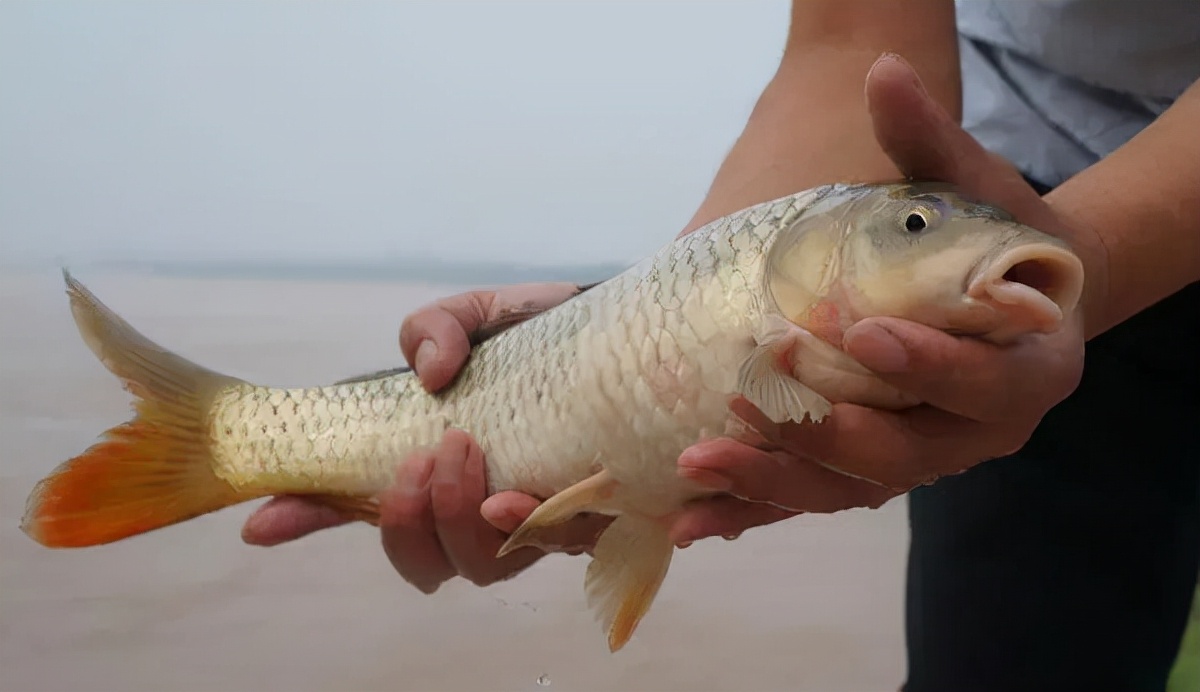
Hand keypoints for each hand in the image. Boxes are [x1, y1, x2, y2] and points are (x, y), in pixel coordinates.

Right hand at [240, 282, 603, 592]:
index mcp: (432, 465)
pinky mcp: (594, 516)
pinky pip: (559, 545)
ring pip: (484, 565)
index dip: (308, 519)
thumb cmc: (544, 333)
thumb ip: (435, 329)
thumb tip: (429, 372)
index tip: (264, 522)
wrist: (636, 333)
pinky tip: (525, 491)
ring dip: (461, 520)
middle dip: (407, 522)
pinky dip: (534, 524)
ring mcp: (533, 518)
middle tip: (423, 457)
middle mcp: (476, 505)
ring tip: (468, 453)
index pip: (359, 507)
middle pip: (427, 561)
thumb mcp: (475, 314)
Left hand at [667, 53, 1105, 542]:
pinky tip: (691, 519)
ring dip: (772, 483)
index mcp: (1025, 370)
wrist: (1000, 303)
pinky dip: (753, 511)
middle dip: (826, 433)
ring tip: (698, 463)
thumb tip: (882, 71)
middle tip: (754, 399)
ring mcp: (919, 462)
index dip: (929, 367)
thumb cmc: (991, 241)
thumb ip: (929, 142)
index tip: (864, 335)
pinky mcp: (869, 473)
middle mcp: (976, 434)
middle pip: (905, 457)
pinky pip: (811, 501)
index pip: (983, 382)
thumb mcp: (974, 190)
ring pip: (848, 491)